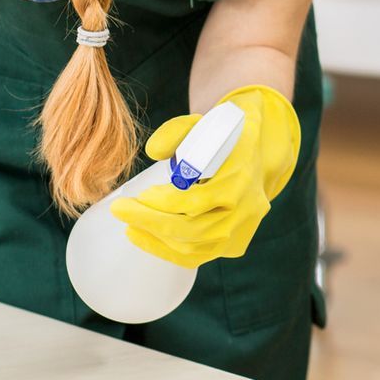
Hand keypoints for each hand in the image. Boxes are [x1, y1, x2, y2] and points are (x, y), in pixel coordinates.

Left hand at [111, 85, 300, 268]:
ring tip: (129, 225)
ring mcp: (244, 228)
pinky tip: (145, 238)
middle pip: (195, 229)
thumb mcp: (203, 122)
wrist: (259, 153)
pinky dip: (169, 252)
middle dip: (152, 222)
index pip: (200, 200)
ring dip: (156, 239)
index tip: (138, 195)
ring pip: (196, 247)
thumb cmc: (223, 136)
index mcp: (242, 174)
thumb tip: (152, 151)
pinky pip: (200, 256)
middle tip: (121, 210)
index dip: (165, 202)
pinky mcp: (236, 243)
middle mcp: (248, 207)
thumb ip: (176, 131)